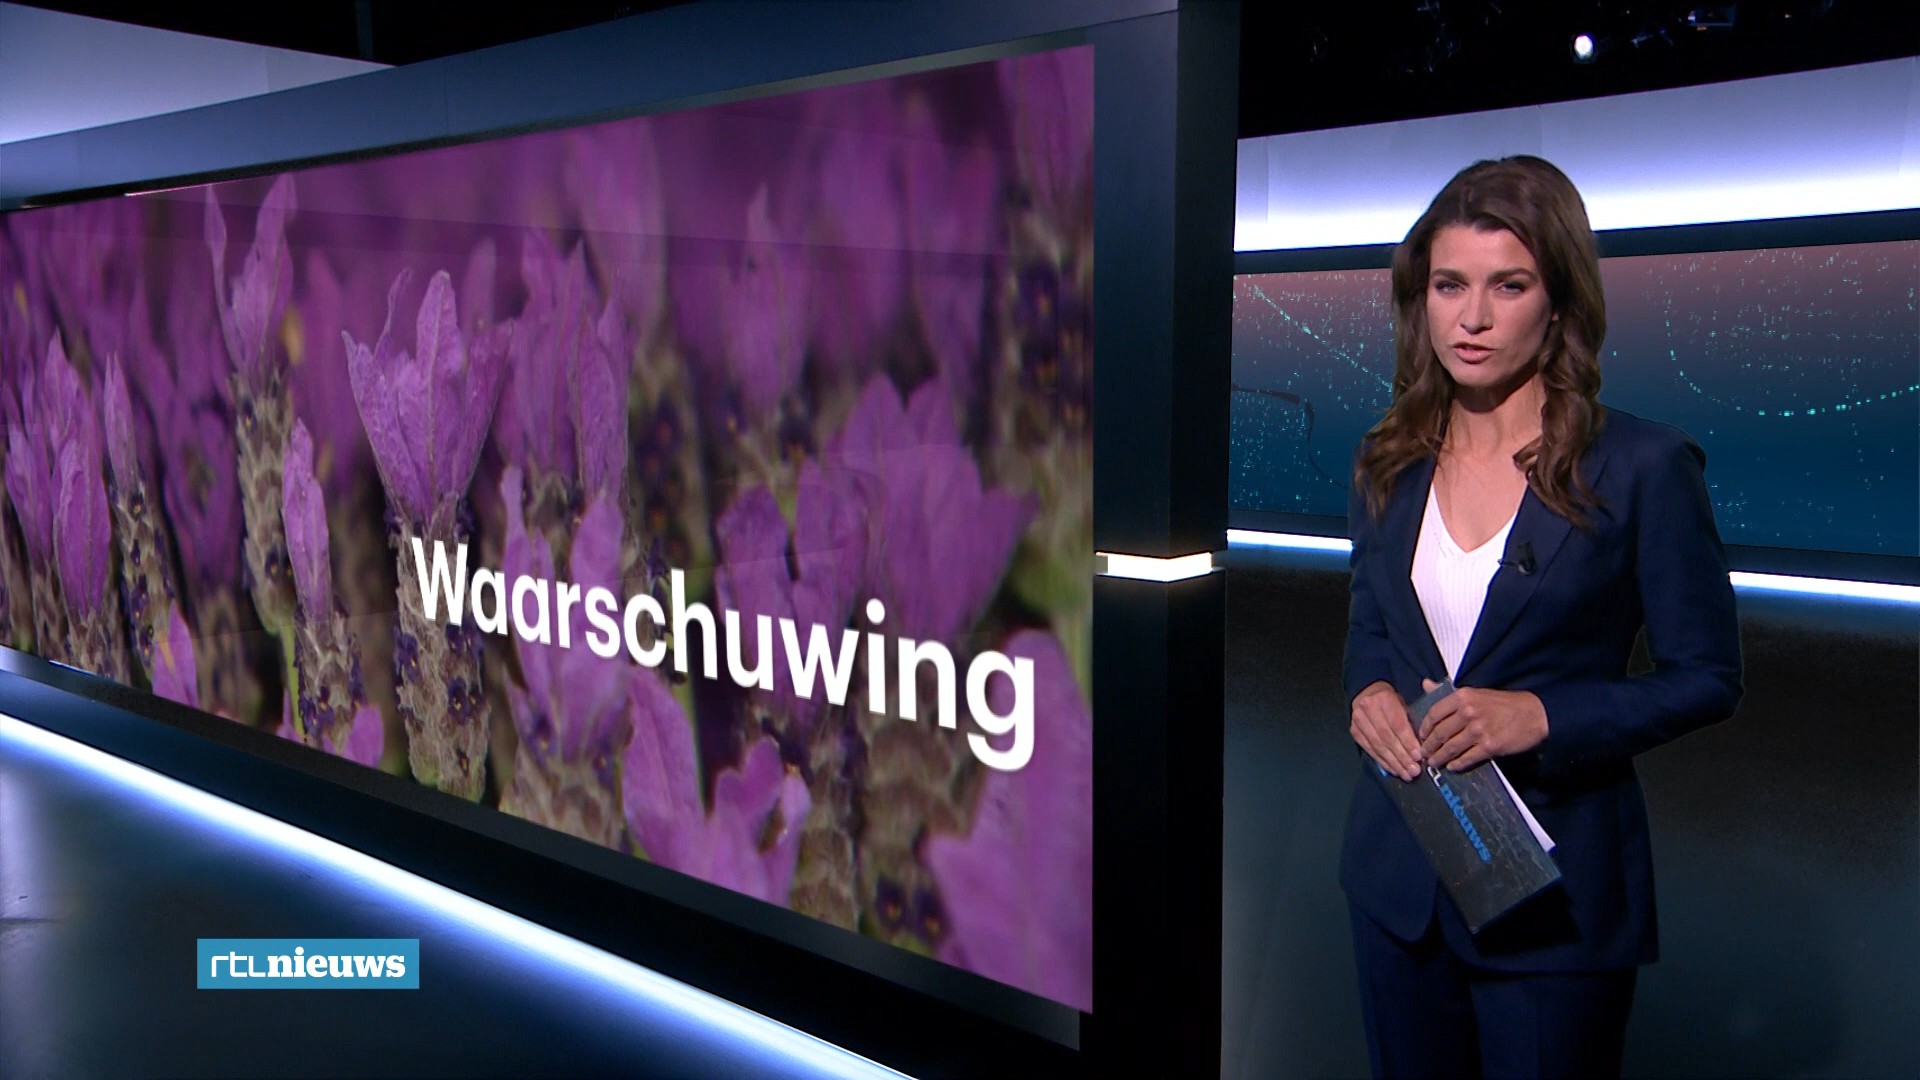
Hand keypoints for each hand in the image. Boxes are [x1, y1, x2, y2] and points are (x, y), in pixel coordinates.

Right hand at [1350, 681, 1423, 781]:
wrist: (1368, 693)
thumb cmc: (1392, 701)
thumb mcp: (1404, 704)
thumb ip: (1412, 722)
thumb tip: (1422, 747)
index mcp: (1385, 698)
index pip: (1397, 725)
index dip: (1408, 742)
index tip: (1418, 756)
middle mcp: (1368, 708)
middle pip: (1387, 738)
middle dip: (1402, 757)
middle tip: (1413, 770)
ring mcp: (1359, 721)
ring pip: (1378, 746)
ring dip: (1393, 763)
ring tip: (1406, 774)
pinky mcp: (1354, 731)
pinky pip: (1370, 750)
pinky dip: (1383, 762)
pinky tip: (1394, 769)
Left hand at [1416, 678, 1548, 771]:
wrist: (1534, 714)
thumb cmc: (1504, 703)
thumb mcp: (1475, 692)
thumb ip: (1448, 692)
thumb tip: (1425, 684)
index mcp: (1463, 697)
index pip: (1434, 713)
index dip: (1424, 728)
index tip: (1421, 736)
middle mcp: (1468, 712)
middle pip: (1440, 733)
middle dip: (1429, 746)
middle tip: (1424, 754)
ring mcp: (1479, 730)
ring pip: (1450, 748)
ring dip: (1439, 758)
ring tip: (1434, 763)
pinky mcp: (1490, 746)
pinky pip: (1467, 758)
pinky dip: (1457, 764)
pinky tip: (1453, 766)